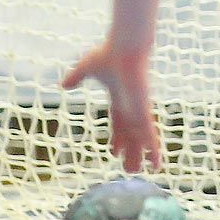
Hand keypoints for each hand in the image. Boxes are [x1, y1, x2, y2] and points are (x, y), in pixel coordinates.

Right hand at [62, 40, 161, 172]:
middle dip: (129, 150)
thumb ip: (76, 77)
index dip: (118, 137)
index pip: (119, 122)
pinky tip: (157, 164)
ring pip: (139, 138)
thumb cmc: (109, 53)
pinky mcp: (143, 110)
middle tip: (129, 168)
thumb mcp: (86, 67)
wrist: (126, 47)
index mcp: (119, 97)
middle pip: (130, 134)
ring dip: (140, 155)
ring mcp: (138, 109)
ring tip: (138, 172)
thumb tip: (63, 85)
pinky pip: (149, 134)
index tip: (115, 151)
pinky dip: (153, 149)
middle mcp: (131, 105)